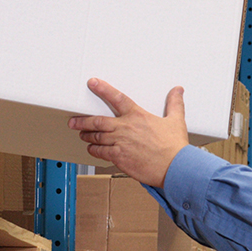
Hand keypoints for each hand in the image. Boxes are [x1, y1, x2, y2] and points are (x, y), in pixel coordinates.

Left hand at [69, 78, 189, 187]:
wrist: (174, 167)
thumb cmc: (175, 147)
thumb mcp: (176, 120)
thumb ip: (174, 104)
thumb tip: (177, 90)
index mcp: (137, 116)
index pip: (117, 98)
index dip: (103, 89)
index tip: (93, 83)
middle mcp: (125, 128)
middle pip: (97, 121)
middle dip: (82, 121)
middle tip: (73, 121)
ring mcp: (120, 143)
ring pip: (96, 137)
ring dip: (87, 136)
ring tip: (82, 135)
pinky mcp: (119, 157)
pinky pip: (100, 152)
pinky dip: (94, 150)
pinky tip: (92, 150)